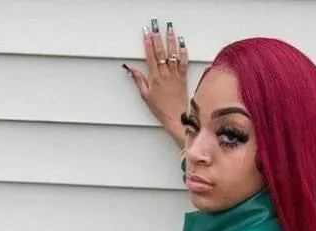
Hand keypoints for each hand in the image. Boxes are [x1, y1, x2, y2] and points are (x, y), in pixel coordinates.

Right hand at [123, 20, 188, 147]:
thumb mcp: (145, 96)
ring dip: (171, 41)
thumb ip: (139, 80)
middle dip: (157, 38)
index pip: (150, 57)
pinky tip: (182, 44)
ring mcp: (175, 76)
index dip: (148, 44)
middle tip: (155, 27)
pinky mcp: (183, 79)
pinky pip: (183, 63)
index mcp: (154, 79)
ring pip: (173, 55)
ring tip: (169, 30)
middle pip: (161, 53)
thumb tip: (131, 69)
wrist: (176, 118)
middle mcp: (165, 75)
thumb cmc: (160, 109)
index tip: (146, 34)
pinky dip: (183, 53)